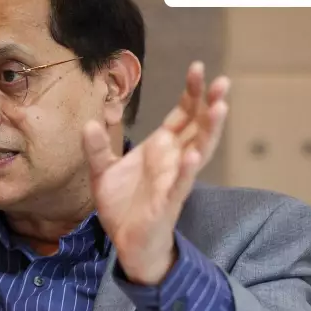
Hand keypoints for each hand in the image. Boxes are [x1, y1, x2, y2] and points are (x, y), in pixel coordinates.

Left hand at [83, 61, 229, 284]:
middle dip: (209, 105)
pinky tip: (192, 155)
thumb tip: (89, 123)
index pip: (182, 115)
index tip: (197, 68)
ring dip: (209, 130)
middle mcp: (173, 160)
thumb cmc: (122, 205)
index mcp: (160, 148)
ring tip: (220, 108)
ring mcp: (173, 180)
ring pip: (199, 152)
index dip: (191, 93)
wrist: (126, 242)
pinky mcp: (167, 203)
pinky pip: (180, 185)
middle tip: (221, 81)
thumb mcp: (103, 171)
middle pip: (197, 127)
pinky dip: (187, 170)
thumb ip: (97, 148)